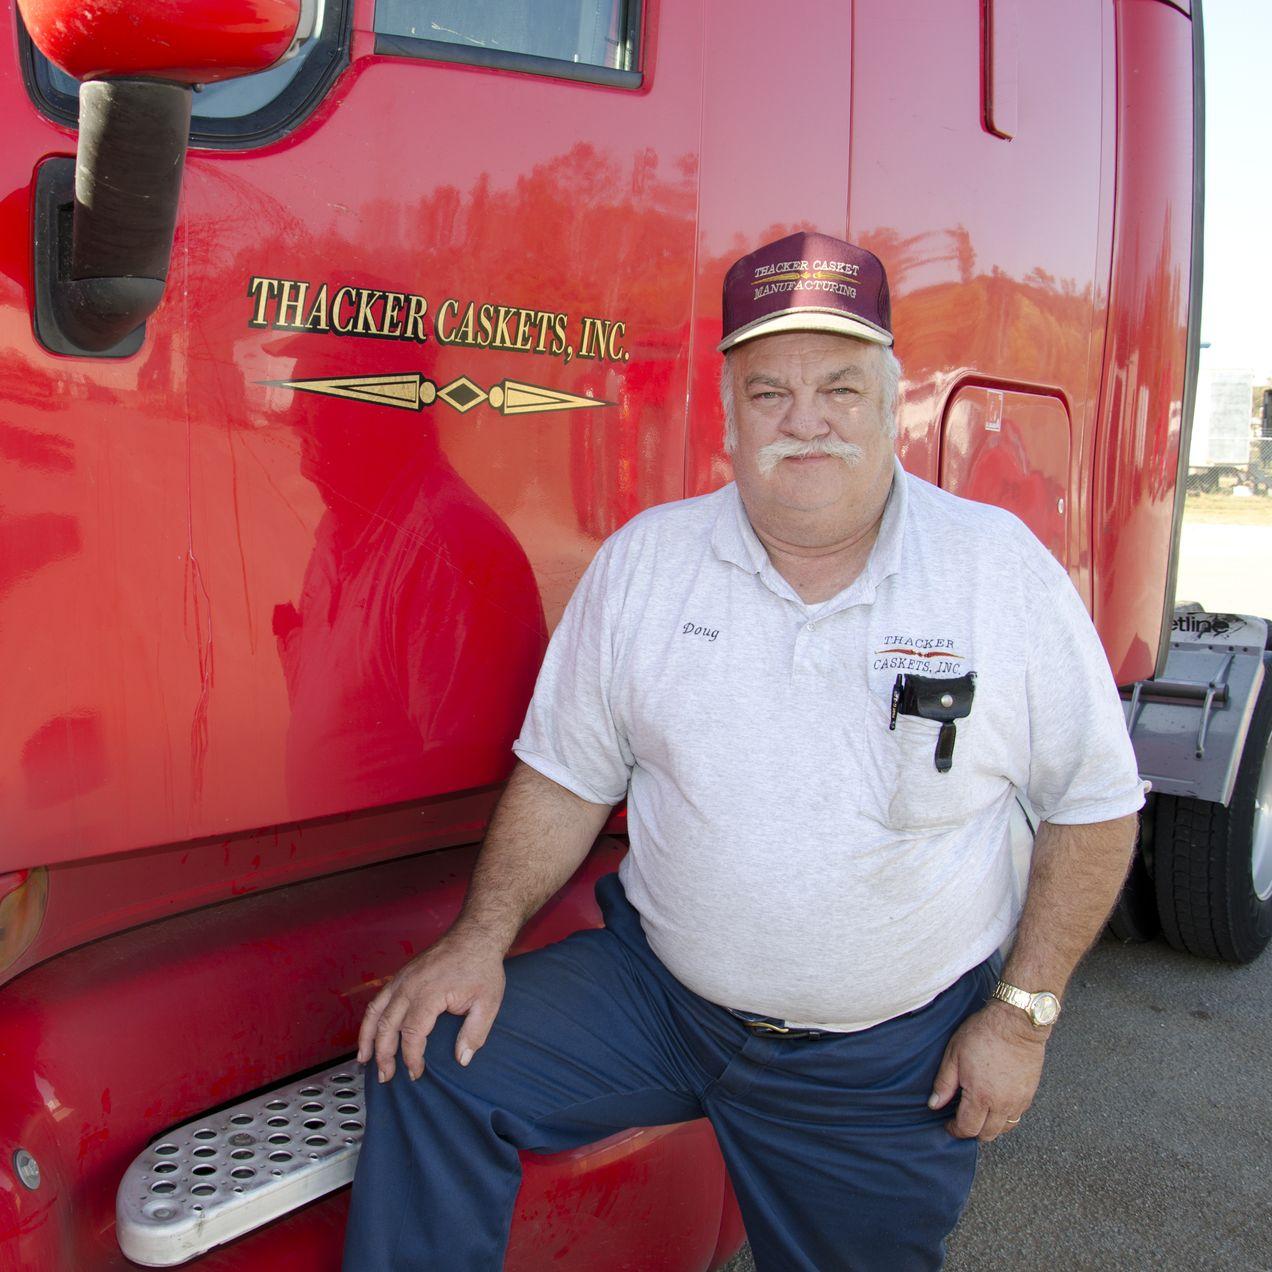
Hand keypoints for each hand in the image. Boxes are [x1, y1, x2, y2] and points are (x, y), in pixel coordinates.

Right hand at [356, 925, 506, 1083]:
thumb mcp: (488, 1002)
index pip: (412, 1035)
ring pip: (375, 1012)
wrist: (475, 935)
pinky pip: (378, 999)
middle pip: (386, 1027)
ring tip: (364, 1060)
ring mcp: (402, 978)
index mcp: (429, 994)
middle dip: (384, 1055)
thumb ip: (475, 1033)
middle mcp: (409, 986)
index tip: (416, 1074)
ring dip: (367, 1038)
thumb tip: (462, 1060)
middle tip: (386, 1077)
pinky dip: (370, 1018)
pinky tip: (369, 1033)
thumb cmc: (482, 967)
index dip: (411, 1058)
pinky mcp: (401, 975)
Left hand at [928, 1002, 1047, 1141]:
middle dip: (972, 1132)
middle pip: (987, 1134)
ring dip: (990, 1127)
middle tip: (963, 1121)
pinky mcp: (1029, 1094)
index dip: (955, 1130)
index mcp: (980, 1095)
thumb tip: (934, 1104)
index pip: (967, 1128)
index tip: (949, 1125)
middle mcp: (1001, 1104)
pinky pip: (1017, 1116)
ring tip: (979, 1114)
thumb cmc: (983, 1033)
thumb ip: (944, 1083)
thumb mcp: (954, 1054)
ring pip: (1004, 1129)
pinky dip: (1005, 1117)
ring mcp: (1018, 1101)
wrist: (1016, 1022)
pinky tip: (996, 1105)